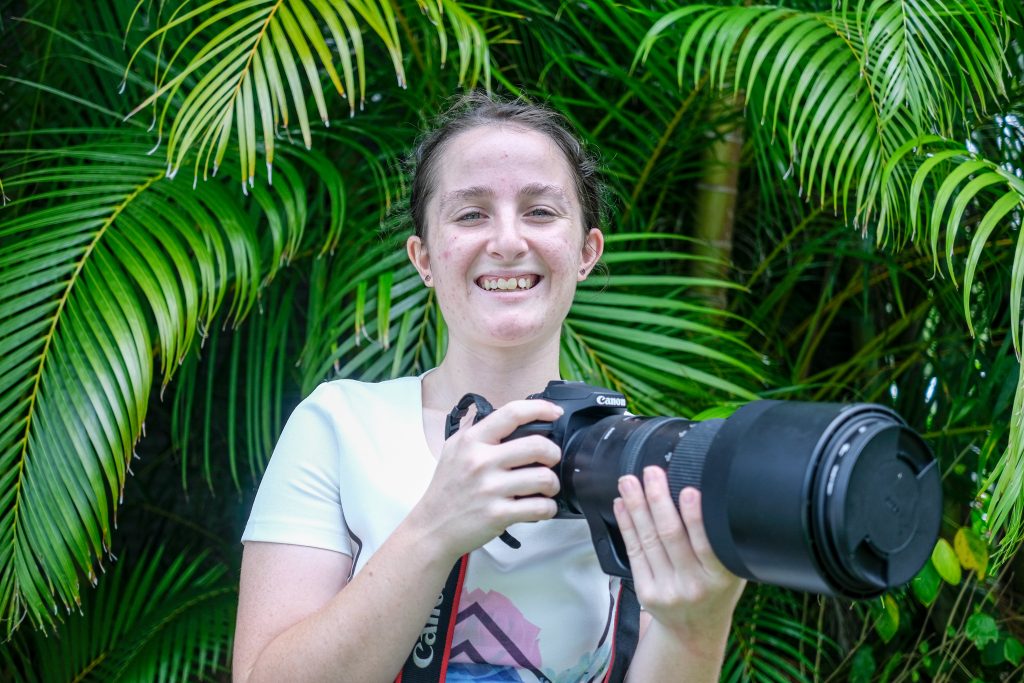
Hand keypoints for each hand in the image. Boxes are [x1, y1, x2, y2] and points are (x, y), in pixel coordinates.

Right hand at [411, 400, 563, 559]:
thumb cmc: (446, 490)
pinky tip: (540, 507)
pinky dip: (548, 508)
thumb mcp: (452, 450)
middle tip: (551, 461)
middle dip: (553, 453)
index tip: (554, 413)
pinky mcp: (498, 514)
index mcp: (472, 441)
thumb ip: (475, 430)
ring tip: (546, 488)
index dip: (541, 409)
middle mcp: (481, 461)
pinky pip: (540, 508)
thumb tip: (500, 415)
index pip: (512, 413)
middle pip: (538, 445)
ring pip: (544, 478)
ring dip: (553, 484)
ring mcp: (490, 489)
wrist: (432, 527)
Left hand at [613, 466, 745, 640]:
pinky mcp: (645, 591)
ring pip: (648, 540)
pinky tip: (622, 505)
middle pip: (671, 536)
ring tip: (629, 482)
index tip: (688, 490)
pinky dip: (627, 525)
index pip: (707, 544)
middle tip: (651, 472)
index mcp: (720, 578)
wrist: (694, 630)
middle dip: (658, 500)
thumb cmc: (716, 590)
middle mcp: (693, 585)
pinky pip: (634, 551)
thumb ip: (723, 541)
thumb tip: (710, 494)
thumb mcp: (733, 570)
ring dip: (636, 506)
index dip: (695, 517)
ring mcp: (667, 589)